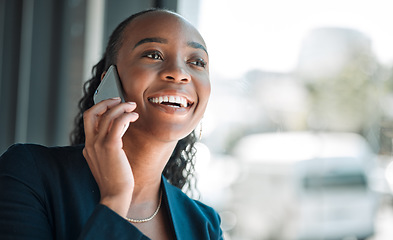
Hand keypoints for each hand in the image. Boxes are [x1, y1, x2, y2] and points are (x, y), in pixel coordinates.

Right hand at [82, 98, 138, 216]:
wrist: (115, 195)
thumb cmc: (116, 180)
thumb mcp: (108, 161)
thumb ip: (109, 145)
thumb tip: (120, 130)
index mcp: (88, 147)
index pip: (89, 121)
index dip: (100, 109)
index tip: (113, 106)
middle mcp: (90, 144)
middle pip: (90, 113)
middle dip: (105, 102)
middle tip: (119, 100)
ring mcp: (98, 144)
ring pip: (106, 115)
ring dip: (121, 107)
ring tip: (132, 107)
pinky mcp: (110, 146)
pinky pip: (117, 122)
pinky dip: (126, 115)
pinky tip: (134, 117)